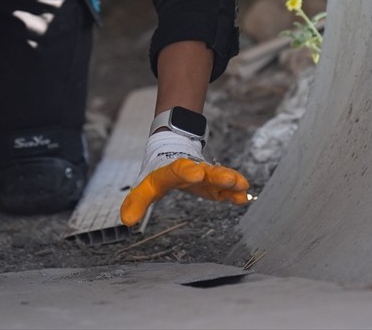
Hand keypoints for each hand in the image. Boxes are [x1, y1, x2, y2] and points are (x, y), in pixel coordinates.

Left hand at [119, 131, 250, 226]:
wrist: (172, 150)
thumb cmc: (158, 173)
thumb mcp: (145, 186)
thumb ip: (136, 202)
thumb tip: (127, 221)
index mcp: (171, 170)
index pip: (177, 170)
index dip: (186, 172)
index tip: (196, 174)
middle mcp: (192, 170)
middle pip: (205, 171)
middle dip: (216, 175)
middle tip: (227, 178)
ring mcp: (205, 175)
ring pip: (219, 176)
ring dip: (230, 180)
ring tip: (241, 185)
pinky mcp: (214, 184)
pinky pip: (227, 188)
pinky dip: (235, 192)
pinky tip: (244, 196)